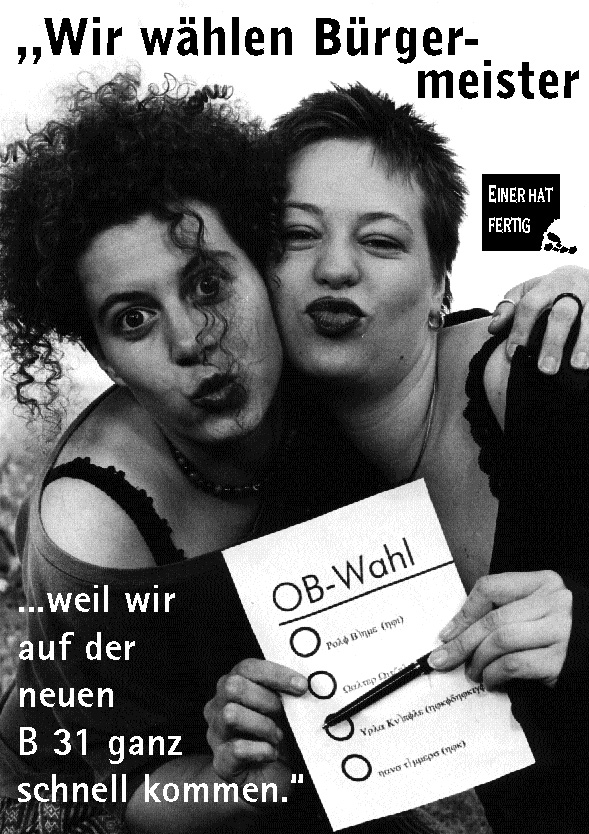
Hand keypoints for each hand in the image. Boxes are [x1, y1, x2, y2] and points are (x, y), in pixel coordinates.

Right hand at [204, 659, 306, 787]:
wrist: (271, 779)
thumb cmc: (279, 736)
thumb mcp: (285, 710)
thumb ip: (288, 693)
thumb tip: (306, 683)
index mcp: (234, 685)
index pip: (247, 668)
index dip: (275, 674)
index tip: (302, 686)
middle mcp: (218, 706)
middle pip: (232, 686)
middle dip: (266, 699)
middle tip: (284, 713)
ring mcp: (216, 734)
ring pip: (230, 714)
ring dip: (262, 725)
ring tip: (278, 736)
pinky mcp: (220, 762)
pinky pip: (237, 749)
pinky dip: (261, 750)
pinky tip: (272, 753)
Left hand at [427, 571, 571, 689]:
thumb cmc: (564, 632)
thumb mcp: (540, 609)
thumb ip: (509, 611)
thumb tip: (460, 633)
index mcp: (543, 582)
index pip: (491, 587)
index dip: (464, 612)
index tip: (446, 633)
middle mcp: (553, 602)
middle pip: (493, 619)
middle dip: (461, 642)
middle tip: (442, 659)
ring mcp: (560, 630)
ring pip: (500, 641)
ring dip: (478, 661)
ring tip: (473, 673)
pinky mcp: (561, 660)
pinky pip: (514, 665)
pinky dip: (495, 675)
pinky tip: (492, 682)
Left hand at [488, 266, 588, 372]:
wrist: (581, 275)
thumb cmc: (547, 291)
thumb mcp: (526, 292)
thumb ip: (508, 308)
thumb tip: (493, 327)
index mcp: (546, 287)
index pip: (530, 306)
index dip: (520, 329)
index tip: (512, 353)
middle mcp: (571, 291)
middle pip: (562, 315)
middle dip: (553, 342)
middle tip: (545, 369)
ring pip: (588, 320)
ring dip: (583, 344)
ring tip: (578, 366)